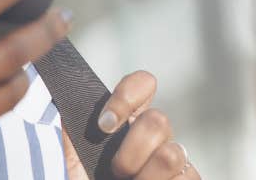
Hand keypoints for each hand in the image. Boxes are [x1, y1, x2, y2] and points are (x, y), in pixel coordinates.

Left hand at [64, 70, 199, 179]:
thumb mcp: (69, 154)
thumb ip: (73, 122)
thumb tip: (65, 91)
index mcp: (127, 122)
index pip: (143, 85)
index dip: (126, 98)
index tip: (103, 126)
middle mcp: (154, 138)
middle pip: (159, 121)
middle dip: (131, 152)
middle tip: (114, 172)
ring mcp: (175, 163)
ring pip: (173, 154)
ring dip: (145, 177)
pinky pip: (190, 179)